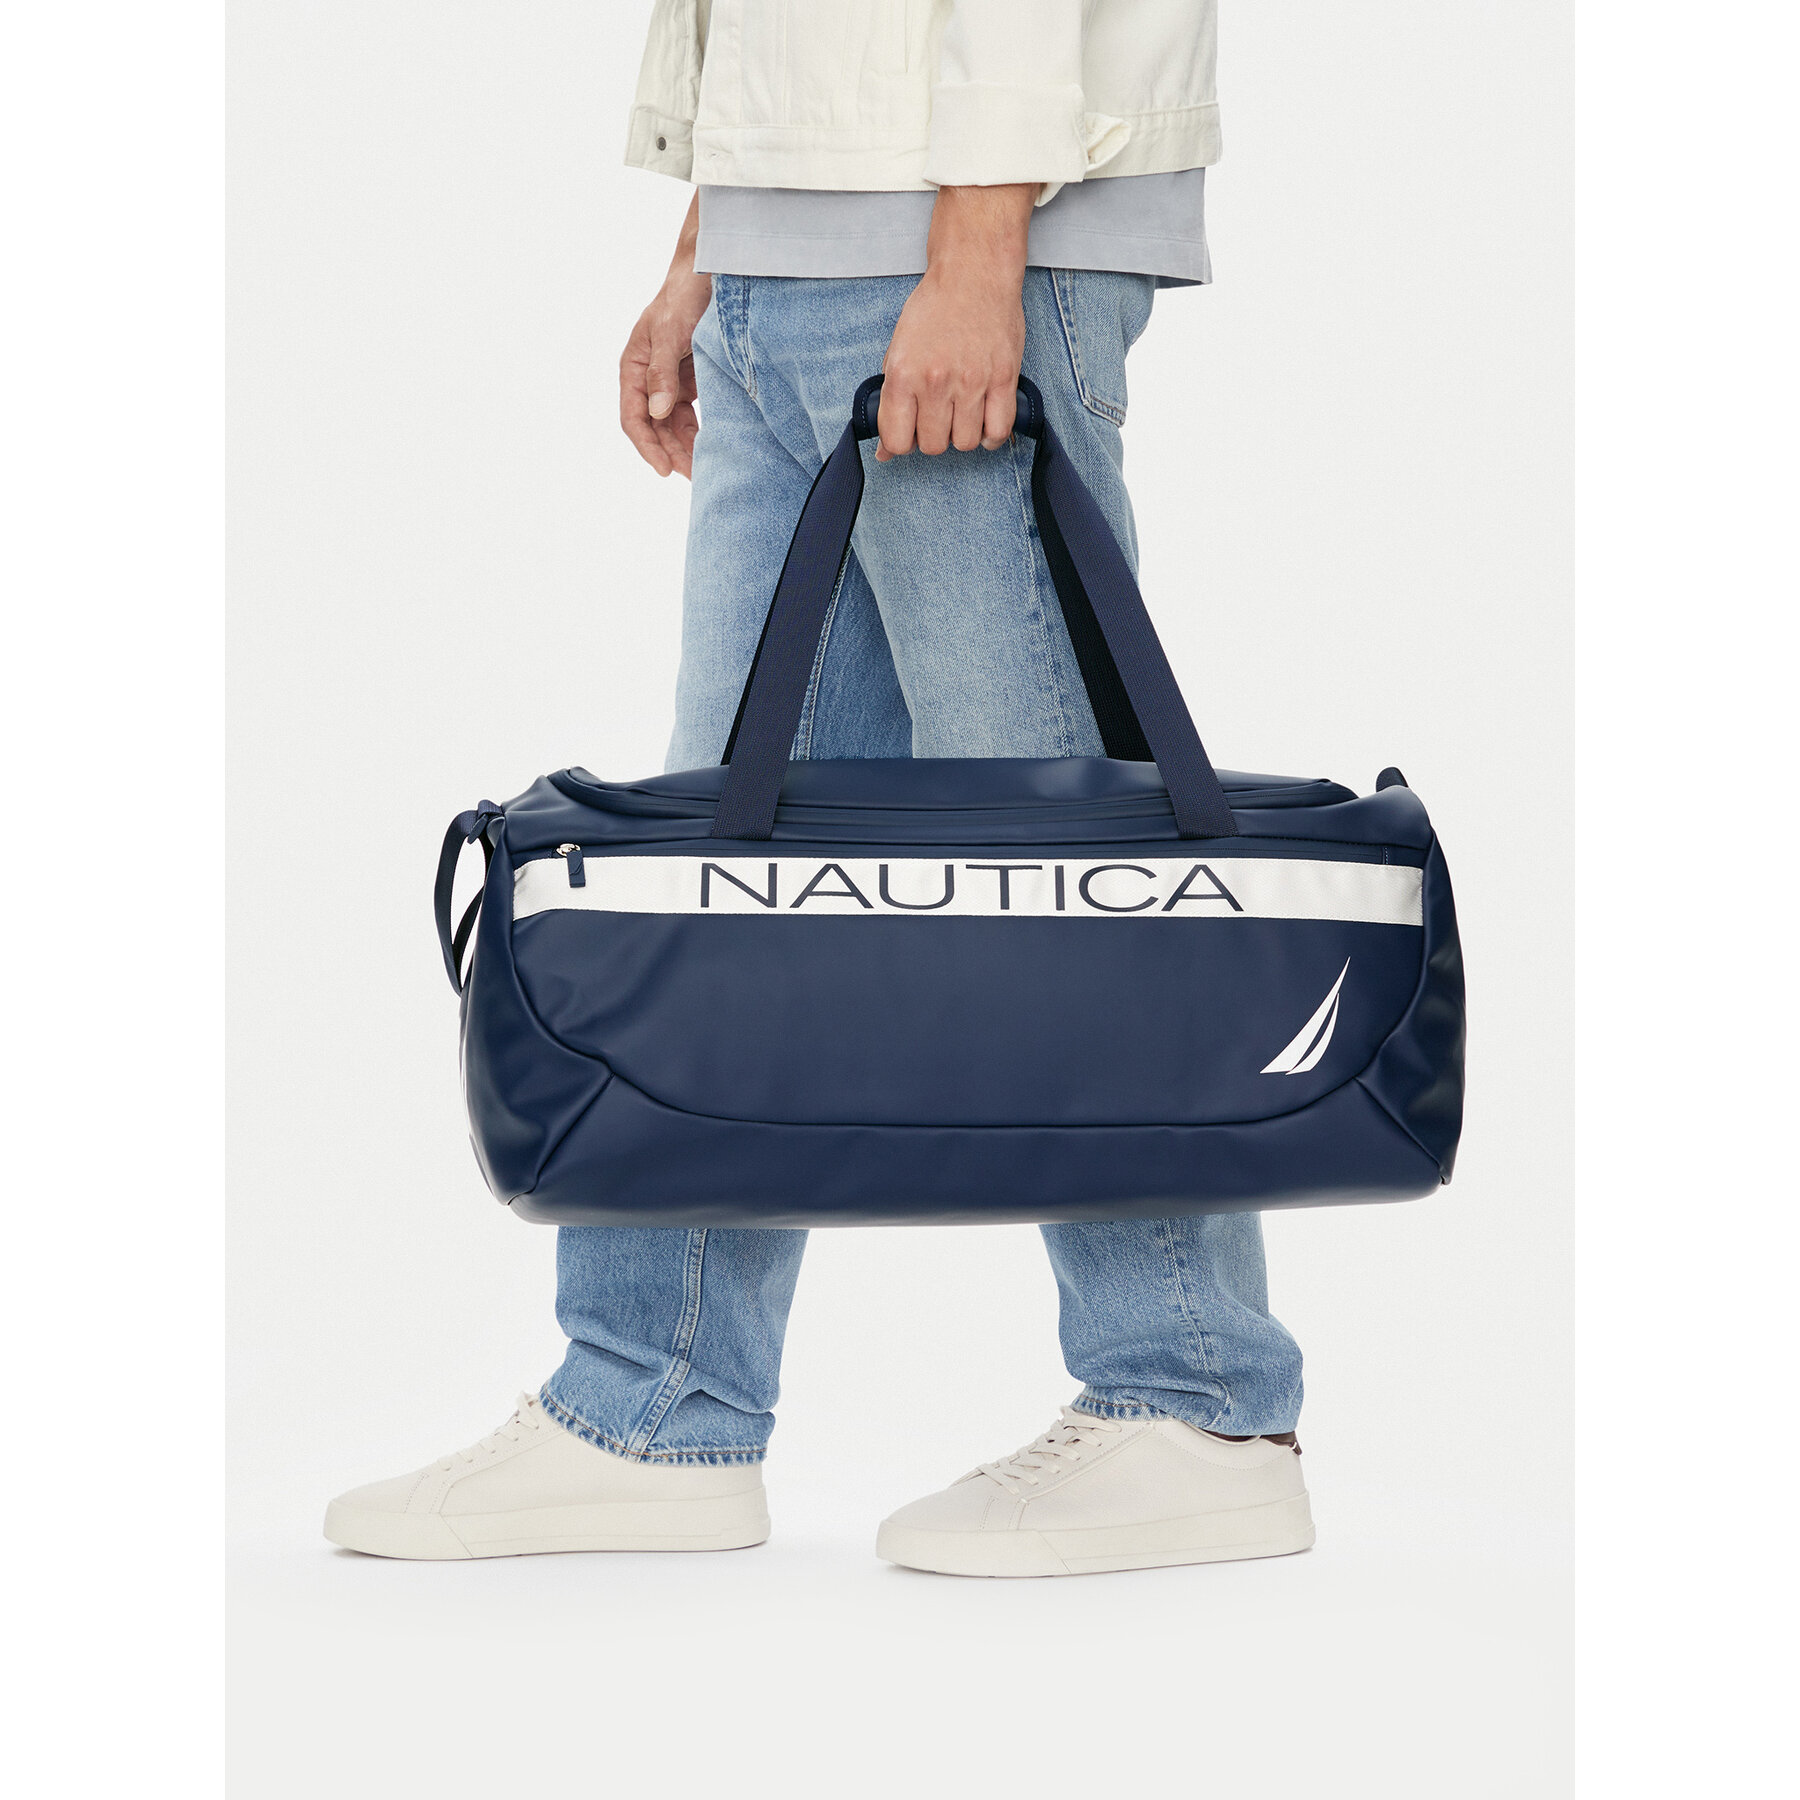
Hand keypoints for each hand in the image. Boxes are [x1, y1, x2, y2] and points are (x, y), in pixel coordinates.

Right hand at [620, 194, 711, 477]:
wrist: (712, 269)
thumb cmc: (685, 294)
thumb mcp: (670, 331)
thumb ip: (662, 371)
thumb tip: (659, 413)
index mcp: (634, 365)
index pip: (633, 417)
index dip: (647, 446)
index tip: (664, 470)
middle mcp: (648, 376)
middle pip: (654, 427)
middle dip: (670, 453)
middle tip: (694, 476)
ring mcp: (670, 380)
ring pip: (672, 426)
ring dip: (685, 448)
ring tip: (703, 470)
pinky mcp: (692, 380)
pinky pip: (690, 416)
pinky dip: (698, 433)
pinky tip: (710, 448)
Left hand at [876, 183, 1034, 460]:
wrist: (973, 272)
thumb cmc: (934, 309)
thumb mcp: (899, 351)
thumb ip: (891, 401)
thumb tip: (884, 453)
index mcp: (904, 374)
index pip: (897, 440)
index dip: (902, 440)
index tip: (910, 428)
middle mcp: (936, 382)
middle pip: (933, 445)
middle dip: (933, 436)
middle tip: (938, 414)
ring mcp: (972, 382)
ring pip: (964, 443)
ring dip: (961, 434)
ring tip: (961, 412)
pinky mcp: (1003, 379)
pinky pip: (998, 431)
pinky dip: (991, 435)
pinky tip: (984, 421)